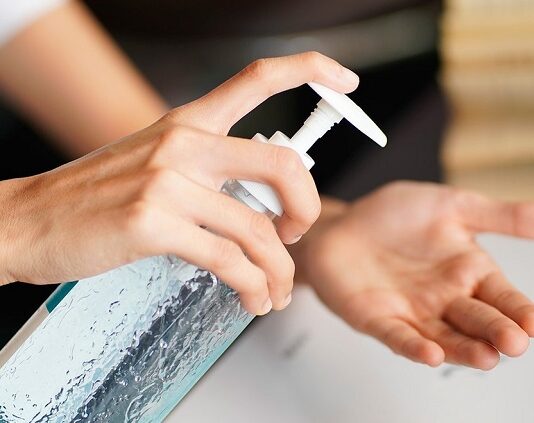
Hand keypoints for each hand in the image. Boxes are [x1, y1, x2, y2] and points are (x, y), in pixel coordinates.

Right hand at [0, 52, 358, 314]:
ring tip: (275, 291)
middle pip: (282, 165)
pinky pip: (228, 260)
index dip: (310, 70)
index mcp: (187, 122)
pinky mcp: (154, 223)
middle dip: (307, 208)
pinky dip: (251, 285)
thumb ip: (207, 172)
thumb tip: (258, 203)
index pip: (258, 79)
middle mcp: (184, 143)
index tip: (344, 80)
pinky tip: (251, 298)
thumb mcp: (154, 163)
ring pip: (258, 229)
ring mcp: (168, 182)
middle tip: (297, 235)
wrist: (29, 219)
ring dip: (279, 270)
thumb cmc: (93, 196)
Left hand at [292, 181, 533, 368]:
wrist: (342, 225)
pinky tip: (430, 354)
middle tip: (514, 343)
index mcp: (467, 272)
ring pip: (444, 337)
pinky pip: (398, 336)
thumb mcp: (451, 207)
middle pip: (477, 320)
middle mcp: (445, 298)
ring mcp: (412, 312)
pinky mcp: (379, 319)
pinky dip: (414, 347)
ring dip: (464, 350)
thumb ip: (498, 215)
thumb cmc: (392, 216)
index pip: (502, 296)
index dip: (518, 310)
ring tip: (486, 357)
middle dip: (496, 332)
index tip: (533, 322)